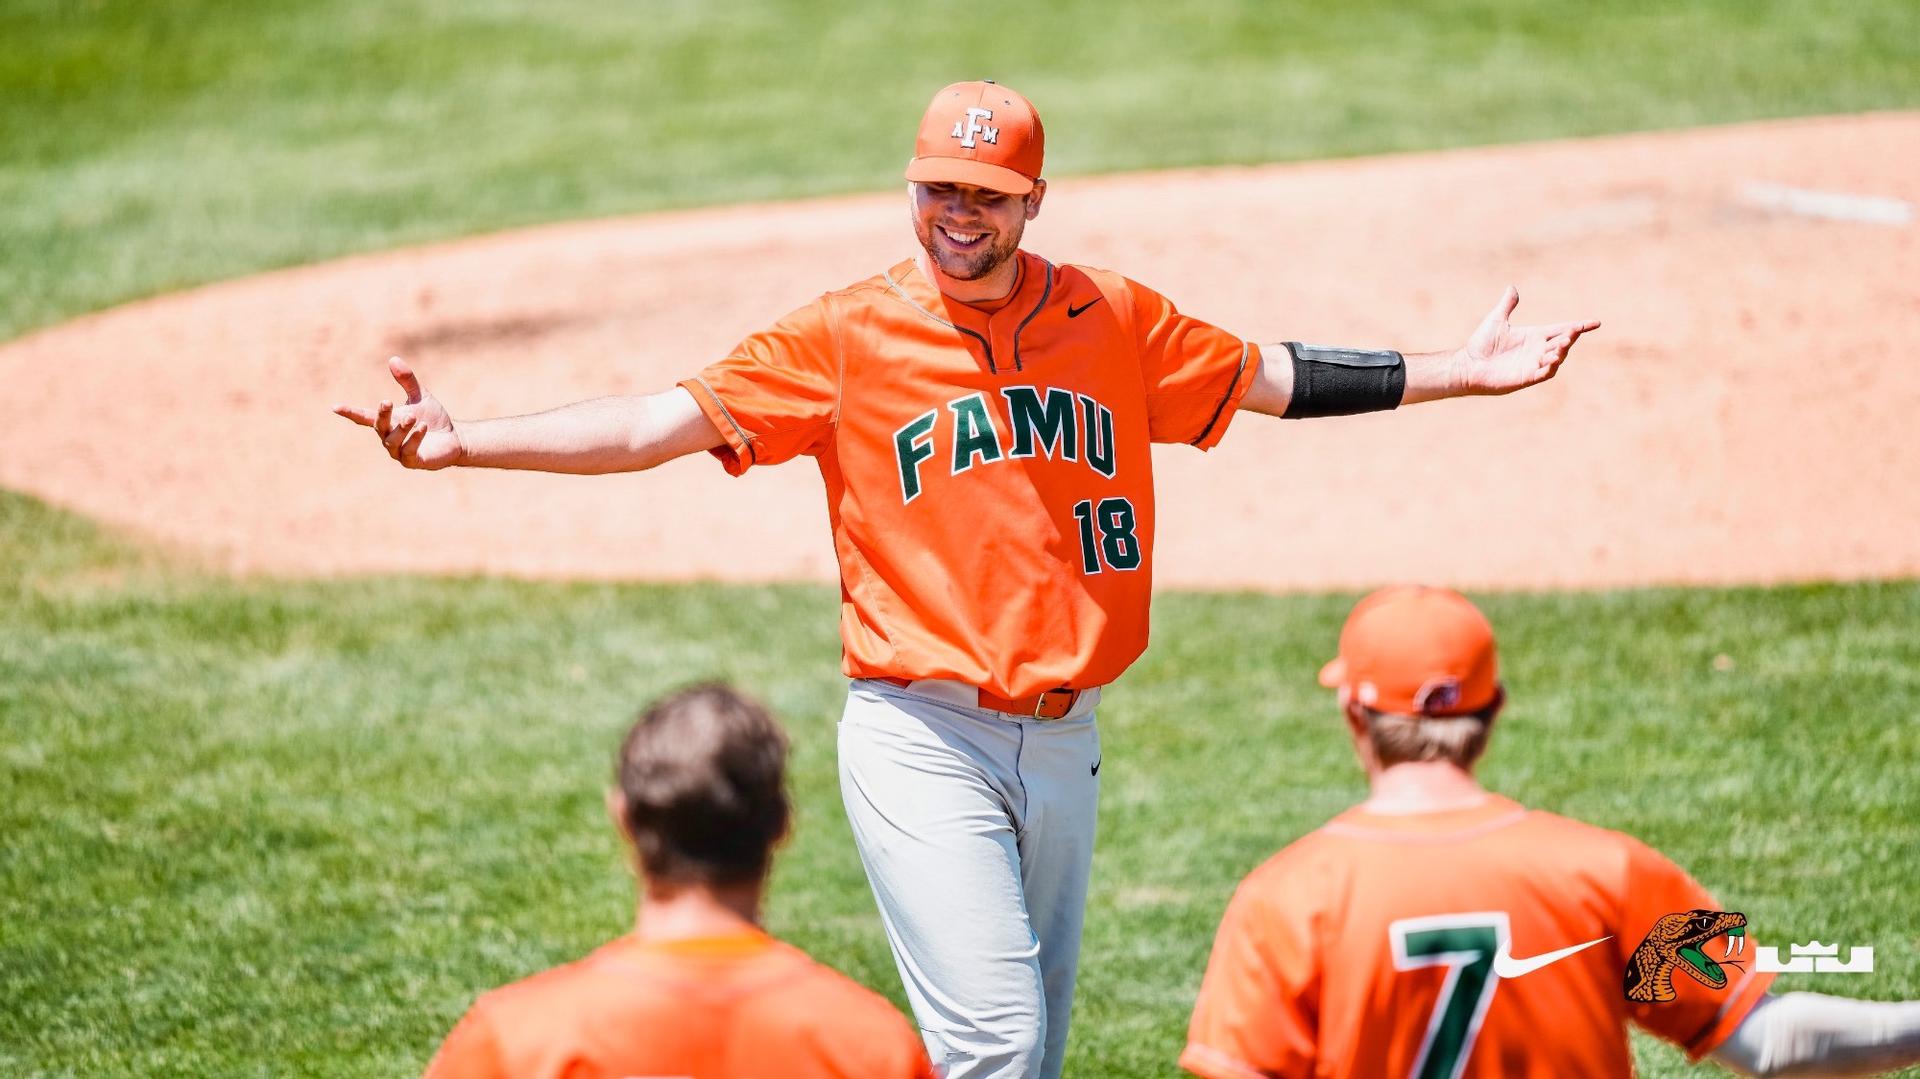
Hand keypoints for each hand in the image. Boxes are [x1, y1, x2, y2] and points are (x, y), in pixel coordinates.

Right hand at [334, 356, 464, 468]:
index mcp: (388, 422)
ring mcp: (399, 451)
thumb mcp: (420, 396)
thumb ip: (407, 380)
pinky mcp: (413, 461)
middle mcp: (389, 437)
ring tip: (413, 417)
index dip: (350, 412)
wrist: (454, 438)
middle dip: (381, 415)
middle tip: (387, 402)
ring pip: (392, 441)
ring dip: (401, 428)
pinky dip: (414, 438)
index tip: (335, 407)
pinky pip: (408, 451)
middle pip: (378, 427)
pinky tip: (423, 427)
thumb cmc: (433, 418)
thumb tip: (393, 359)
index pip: (364, 417)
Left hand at [1453, 287, 1599, 395]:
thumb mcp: (1497, 320)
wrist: (1468, 365)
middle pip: (1562, 343)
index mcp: (1535, 336)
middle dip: (1569, 337)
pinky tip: (1552, 361)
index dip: (1579, 327)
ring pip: (1556, 358)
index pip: (1561, 329)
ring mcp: (1534, 364)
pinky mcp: (1526, 378)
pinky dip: (1549, 368)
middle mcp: (1538, 350)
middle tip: (1573, 331)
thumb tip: (1512, 288)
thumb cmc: (1481, 344)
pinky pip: (1543, 373)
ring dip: (1561, 351)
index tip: (1596, 322)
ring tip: (1563, 343)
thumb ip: (1507, 305)